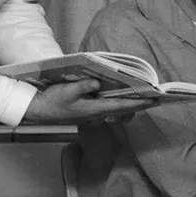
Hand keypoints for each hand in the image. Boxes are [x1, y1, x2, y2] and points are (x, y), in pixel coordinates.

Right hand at [21, 80, 155, 124]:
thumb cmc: (52, 101)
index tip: (154, 99)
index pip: (123, 105)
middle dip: (141, 104)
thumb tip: (97, 82)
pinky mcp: (89, 112)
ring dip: (131, 104)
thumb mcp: (66, 90)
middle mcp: (98, 113)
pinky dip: (120, 103)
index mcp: (95, 109)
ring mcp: (94, 114)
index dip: (139, 102)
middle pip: (125, 110)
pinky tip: (122, 95)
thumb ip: (82, 86)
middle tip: (156, 98)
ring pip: (118, 110)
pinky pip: (110, 108)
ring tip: (143, 96)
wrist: (39, 111)